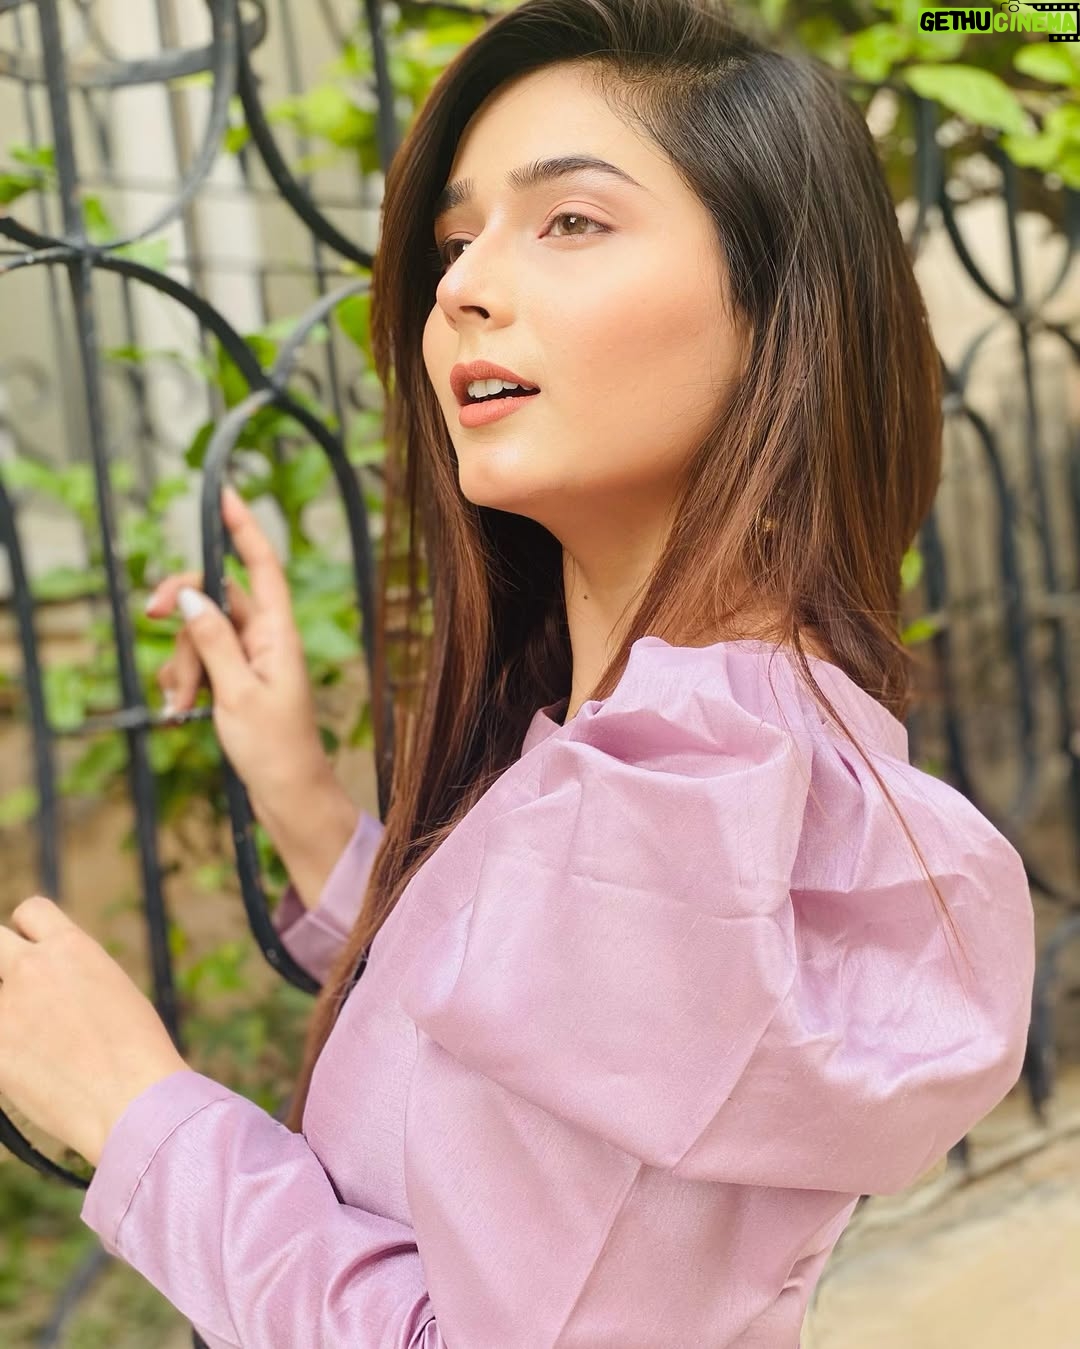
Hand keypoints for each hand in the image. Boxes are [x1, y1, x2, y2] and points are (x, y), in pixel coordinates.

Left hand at [0, 896, 187, 1167]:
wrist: (132, 1100)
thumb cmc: (137, 1053)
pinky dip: (6, 1049)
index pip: (30, 911)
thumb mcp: (112, 990)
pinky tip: (28, 1068)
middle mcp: (33, 968)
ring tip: (31, 1038)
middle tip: (22, 994)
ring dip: (7, 1008)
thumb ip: (72, 975)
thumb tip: (50, 983)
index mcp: (72, 947)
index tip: (31, 955)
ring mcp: (6, 1007)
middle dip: (5, 964)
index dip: (27, 933)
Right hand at [146, 486, 330, 812]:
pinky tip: (180, 709)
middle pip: (214, 598)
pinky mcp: (236, 680)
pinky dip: (183, 680)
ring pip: (199, 634)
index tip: (225, 493)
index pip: (262, 565)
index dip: (244, 527)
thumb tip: (192, 595)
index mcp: (280, 632)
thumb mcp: (236, 693)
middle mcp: (267, 638)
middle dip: (182, 614)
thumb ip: (213, 641)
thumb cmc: (274, 748)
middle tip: (152, 617)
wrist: (287, 794)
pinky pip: (198, 661)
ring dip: (181, 664)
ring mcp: (251, 659)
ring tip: (184, 704)